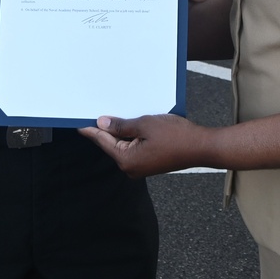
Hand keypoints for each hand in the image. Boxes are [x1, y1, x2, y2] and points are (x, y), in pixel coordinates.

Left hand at [79, 113, 210, 177]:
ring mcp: (141, 166)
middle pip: (112, 144)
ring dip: (122, 130)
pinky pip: (135, 146)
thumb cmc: (176, 136)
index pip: (103, 141)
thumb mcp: (145, 124)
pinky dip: (132, 135)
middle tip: (97, 110)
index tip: (78, 122)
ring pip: (124, 144)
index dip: (90, 130)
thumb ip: (121, 125)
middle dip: (107, 128)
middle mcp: (131, 167)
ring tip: (117, 113)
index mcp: (127, 160)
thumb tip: (102, 123)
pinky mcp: (150, 162)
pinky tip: (133, 122)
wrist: (201, 147)